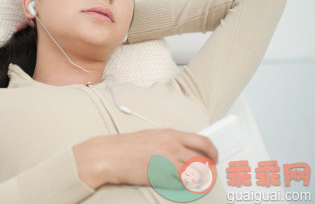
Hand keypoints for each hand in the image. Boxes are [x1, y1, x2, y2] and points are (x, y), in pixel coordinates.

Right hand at [73, 128, 217, 188]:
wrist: (109, 155)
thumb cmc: (126, 147)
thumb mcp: (151, 136)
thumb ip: (169, 141)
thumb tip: (183, 149)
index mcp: (170, 134)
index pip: (202, 140)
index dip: (212, 151)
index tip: (213, 157)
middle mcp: (172, 146)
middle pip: (204, 159)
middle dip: (211, 169)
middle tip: (210, 174)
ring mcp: (168, 162)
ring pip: (196, 173)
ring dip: (200, 180)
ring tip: (197, 183)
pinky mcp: (162, 177)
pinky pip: (181, 185)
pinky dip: (184, 187)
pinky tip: (180, 187)